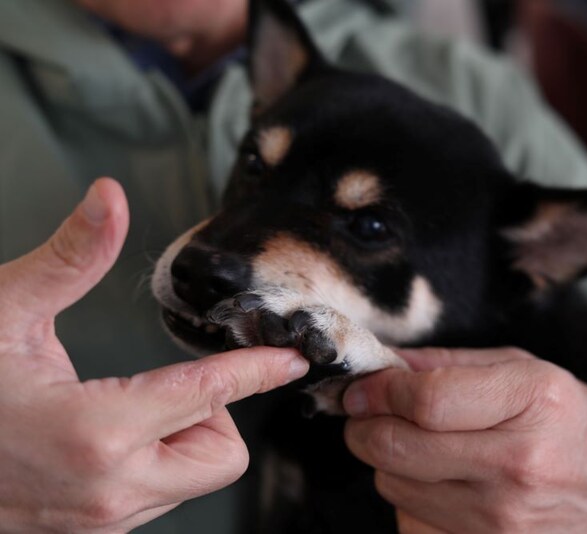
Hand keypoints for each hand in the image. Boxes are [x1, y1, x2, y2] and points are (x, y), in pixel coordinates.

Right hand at [0, 179, 308, 532]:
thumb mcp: (4, 311)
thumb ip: (70, 258)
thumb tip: (110, 199)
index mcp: (95, 431)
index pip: (211, 393)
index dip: (258, 369)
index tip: (289, 360)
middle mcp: (107, 491)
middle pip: (223, 457)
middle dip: (212, 414)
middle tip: (164, 383)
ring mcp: (96, 522)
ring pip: (192, 480)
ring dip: (179, 438)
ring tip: (122, 407)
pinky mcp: (86, 533)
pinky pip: (154, 496)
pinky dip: (151, 462)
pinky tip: (105, 436)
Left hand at [343, 348, 586, 532]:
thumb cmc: (576, 423)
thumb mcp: (527, 369)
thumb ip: (449, 364)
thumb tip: (381, 366)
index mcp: (534, 401)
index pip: (424, 401)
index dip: (377, 390)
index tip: (361, 386)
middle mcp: (519, 464)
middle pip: (396, 448)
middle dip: (365, 425)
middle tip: (368, 410)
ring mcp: (505, 518)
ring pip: (394, 486)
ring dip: (389, 460)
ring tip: (417, 443)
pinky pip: (413, 520)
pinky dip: (411, 496)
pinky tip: (439, 479)